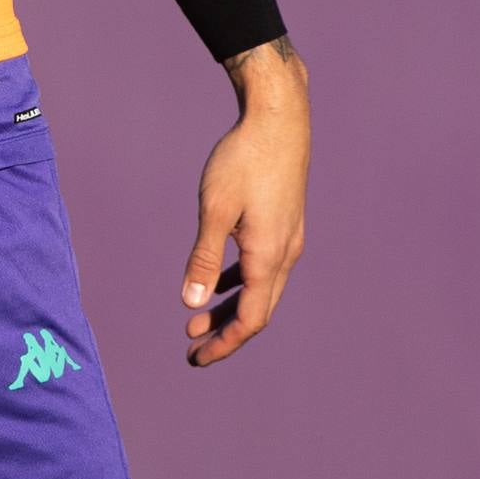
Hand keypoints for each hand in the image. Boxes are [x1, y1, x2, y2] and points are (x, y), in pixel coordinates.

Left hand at [182, 36, 308, 367]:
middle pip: (257, 311)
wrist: (279, 120)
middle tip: (192, 350)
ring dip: (230, 308)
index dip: (224, 343)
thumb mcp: (215, 208)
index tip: (196, 358)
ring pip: (260, 290)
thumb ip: (204, 257)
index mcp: (269, 256)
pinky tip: (217, 284)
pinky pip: (262, 268)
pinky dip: (239, 282)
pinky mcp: (284, 225)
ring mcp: (288, 240)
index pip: (250, 319)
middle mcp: (285, 254)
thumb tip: (192, 303)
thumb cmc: (243, 160)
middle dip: (225, 333)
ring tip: (196, 322)